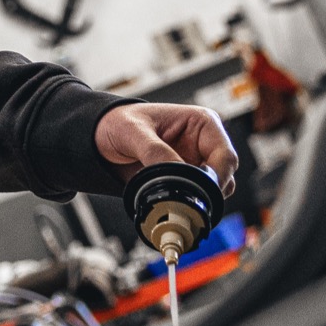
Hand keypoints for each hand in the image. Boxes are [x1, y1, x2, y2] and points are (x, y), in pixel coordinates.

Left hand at [95, 102, 238, 195]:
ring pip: (215, 191)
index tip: (201, 190)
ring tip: (171, 198)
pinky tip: (168, 202)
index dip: (218, 176)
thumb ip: (154, 150)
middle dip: (208, 190)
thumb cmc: (118, 122)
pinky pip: (196, 198)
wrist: (100, 137)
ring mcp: (197, 163)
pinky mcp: (186, 180)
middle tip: (184, 199)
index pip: (225, 155)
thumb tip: (176, 172)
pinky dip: (187, 204)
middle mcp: (205, 144)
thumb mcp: (132, 130)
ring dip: (198, 199)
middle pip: (224, 176)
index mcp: (202, 123)